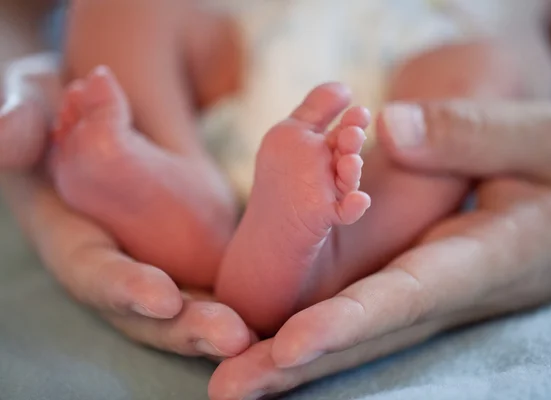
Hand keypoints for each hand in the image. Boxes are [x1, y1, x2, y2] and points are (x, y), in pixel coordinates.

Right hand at [0, 53, 252, 357]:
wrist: (92, 109)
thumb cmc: (55, 105)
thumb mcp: (30, 98)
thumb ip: (19, 118)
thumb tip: (9, 139)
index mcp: (68, 232)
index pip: (92, 270)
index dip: (123, 288)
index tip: (163, 300)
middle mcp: (108, 258)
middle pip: (142, 310)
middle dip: (183, 327)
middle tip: (232, 338)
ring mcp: (145, 261)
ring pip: (178, 309)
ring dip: (213, 328)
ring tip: (253, 338)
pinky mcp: (176, 254)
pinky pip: (203, 285)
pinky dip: (232, 303)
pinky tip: (265, 316)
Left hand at [208, 101, 550, 398]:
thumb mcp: (539, 140)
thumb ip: (470, 133)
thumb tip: (389, 125)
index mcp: (478, 261)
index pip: (403, 297)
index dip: (347, 322)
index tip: (290, 345)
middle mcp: (442, 292)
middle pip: (362, 334)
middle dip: (295, 364)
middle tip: (228, 390)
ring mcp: (424, 295)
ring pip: (354, 333)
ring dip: (291, 360)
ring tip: (230, 382)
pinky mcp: (413, 285)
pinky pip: (359, 312)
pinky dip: (312, 332)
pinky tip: (266, 345)